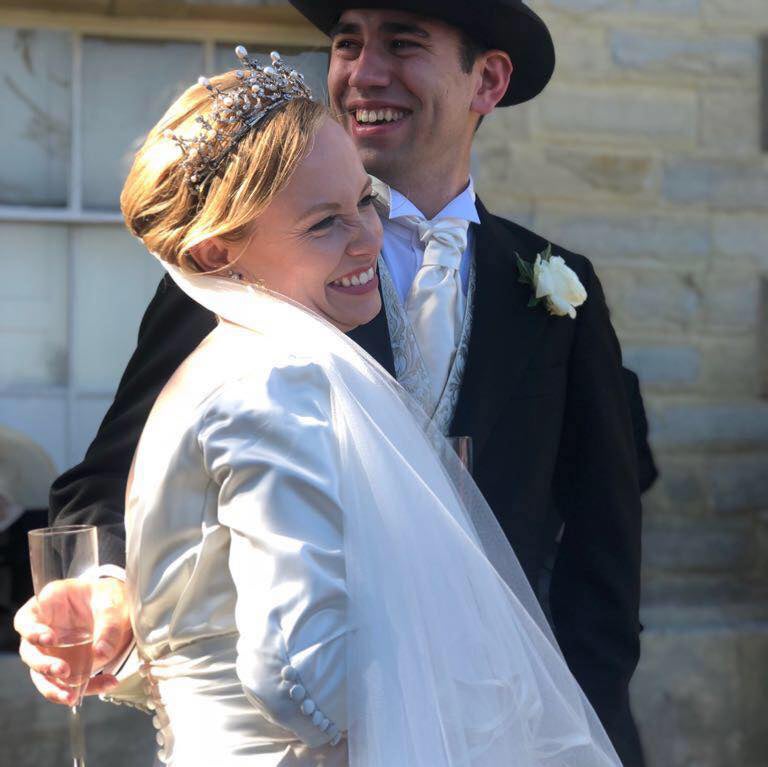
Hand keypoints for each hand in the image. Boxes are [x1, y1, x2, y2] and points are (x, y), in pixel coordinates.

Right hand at [14, 577, 132, 704]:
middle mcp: (45, 629)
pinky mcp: (66, 665)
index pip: (26, 620)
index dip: (32, 631)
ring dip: (56, 687)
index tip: (49, 638)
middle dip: (44, 665)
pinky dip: (85, 688)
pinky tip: (105, 684)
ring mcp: (53, 650)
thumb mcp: (113, 602)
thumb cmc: (108, 597)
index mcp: (49, 604)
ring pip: (43, 674)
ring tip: (72, 697)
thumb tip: (101, 653)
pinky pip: (68, 682)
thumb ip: (109, 625)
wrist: (120, 607)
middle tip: (63, 671)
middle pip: (31, 652)